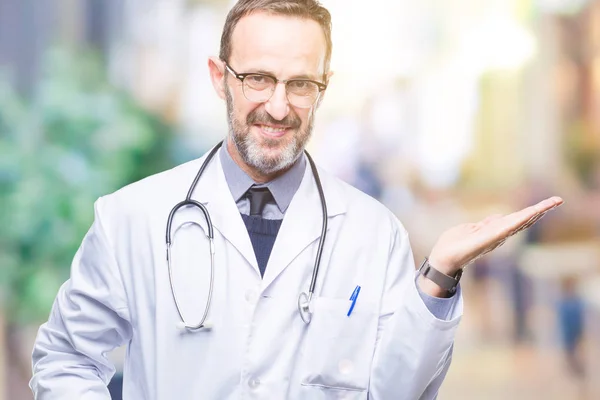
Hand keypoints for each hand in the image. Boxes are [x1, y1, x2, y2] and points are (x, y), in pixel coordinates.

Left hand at [428, 196, 563, 275]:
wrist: (442, 258)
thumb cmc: (453, 245)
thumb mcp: (470, 229)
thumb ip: (485, 224)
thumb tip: (498, 217)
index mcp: (494, 230)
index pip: (517, 219)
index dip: (533, 211)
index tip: (549, 203)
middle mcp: (499, 235)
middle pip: (524, 220)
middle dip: (541, 210)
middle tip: (558, 200)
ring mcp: (495, 237)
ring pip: (519, 223)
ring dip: (535, 213)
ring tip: (551, 203)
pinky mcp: (488, 239)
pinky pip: (506, 228)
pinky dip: (518, 221)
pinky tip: (530, 214)